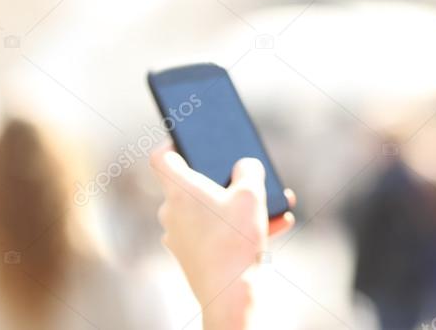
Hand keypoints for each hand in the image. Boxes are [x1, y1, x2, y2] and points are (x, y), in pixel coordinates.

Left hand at [149, 141, 296, 326]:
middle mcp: (172, 212)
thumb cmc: (236, 240)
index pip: (161, 158)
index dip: (173, 143)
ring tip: (273, 204)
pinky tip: (274, 226)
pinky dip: (238, 228)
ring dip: (238, 205)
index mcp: (179, 190)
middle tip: (246, 173)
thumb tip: (245, 166)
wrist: (230, 295)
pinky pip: (215, 232)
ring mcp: (179, 236)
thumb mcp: (252, 194)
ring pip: (209, 210)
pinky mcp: (191, 256)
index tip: (189, 139)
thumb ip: (249, 170)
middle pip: (192, 184)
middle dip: (224, 178)